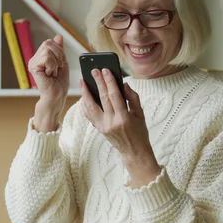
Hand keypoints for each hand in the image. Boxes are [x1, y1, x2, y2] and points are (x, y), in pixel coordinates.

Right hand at [28, 34, 69, 103]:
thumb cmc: (59, 83)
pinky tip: (50, 74)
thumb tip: (58, 36)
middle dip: (59, 55)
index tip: (61, 63)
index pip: (50, 42)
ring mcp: (33, 63)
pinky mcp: (33, 67)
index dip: (59, 50)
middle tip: (58, 67)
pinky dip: (52, 66)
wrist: (57, 96)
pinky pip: (46, 57)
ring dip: (56, 62)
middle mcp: (35, 59)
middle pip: (48, 43)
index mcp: (41, 57)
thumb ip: (60, 50)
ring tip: (53, 72)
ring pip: (48, 50)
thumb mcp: (62, 62)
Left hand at [80, 68, 160, 187]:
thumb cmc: (140, 132)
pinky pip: (89, 115)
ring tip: (82, 81)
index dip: (109, 82)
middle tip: (93, 70)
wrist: (134, 152)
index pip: (114, 96)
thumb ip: (133, 98)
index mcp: (124, 118)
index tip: (105, 70)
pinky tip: (84, 96)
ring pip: (90, 107)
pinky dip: (85, 105)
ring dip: (85, 93)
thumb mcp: (140, 114)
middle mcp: (111, 123)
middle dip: (97, 83)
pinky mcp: (99, 129)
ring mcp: (103, 127)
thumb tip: (123, 84)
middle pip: (102, 99)